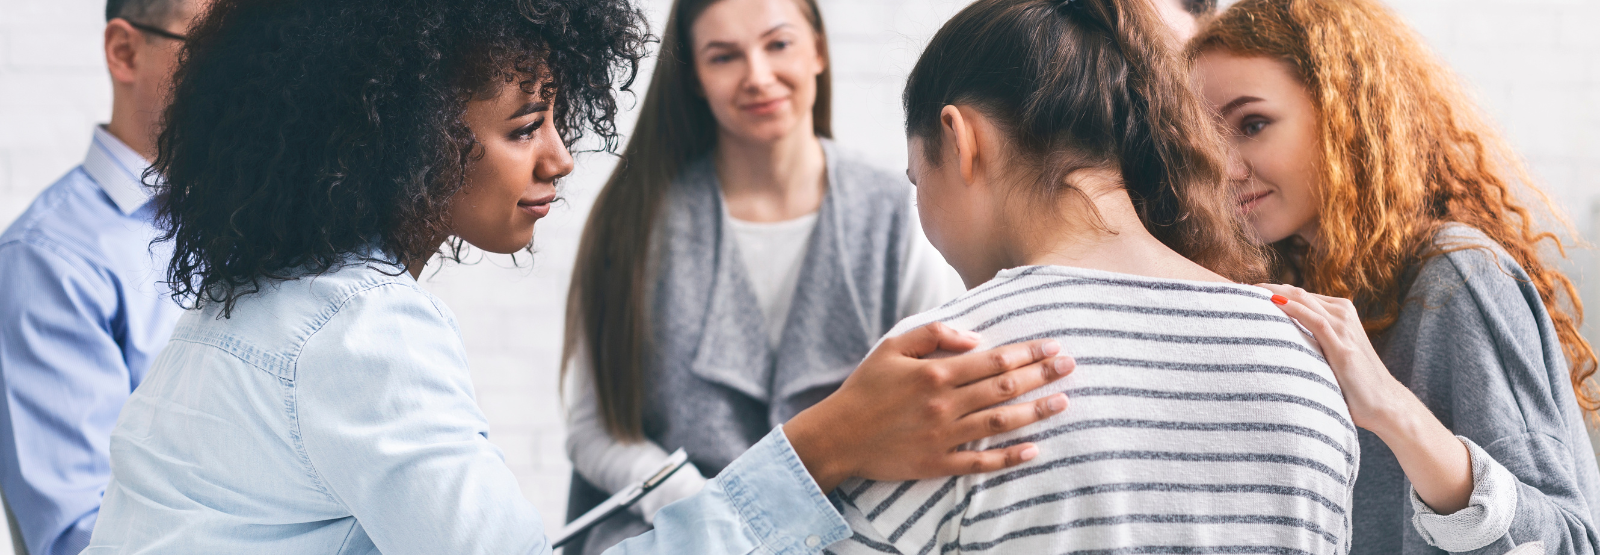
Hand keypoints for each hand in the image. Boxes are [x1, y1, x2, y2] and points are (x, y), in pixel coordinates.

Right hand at [785, 322, 1072, 492]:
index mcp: (936, 373)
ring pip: (1000, 422)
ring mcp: (943, 436)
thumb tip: (975, 338)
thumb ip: (934, 333)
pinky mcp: (937, 463)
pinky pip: (980, 462)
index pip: (994, 361)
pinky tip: (1033, 450)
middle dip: (1042, 375)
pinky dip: (1008, 457)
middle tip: (1069, 366)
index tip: (1052, 346)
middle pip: (1005, 388)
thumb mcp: (892, 346)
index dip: (1027, 353)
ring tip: (1063, 402)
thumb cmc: (866, 387)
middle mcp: (944, 404)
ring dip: (1035, 412)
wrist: (838, 436)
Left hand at [1256, 284, 1416, 432]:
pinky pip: (1314, 320)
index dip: (1272, 291)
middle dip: (1267, 288)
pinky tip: (1272, 302)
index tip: (1245, 293)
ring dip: (1274, 293)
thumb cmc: (1354, 384)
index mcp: (1340, 313)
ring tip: (1247, 291)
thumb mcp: (1330, 355)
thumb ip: (1311, 342)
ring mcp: (1344, 328)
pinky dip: (1292, 308)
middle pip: (1298, 293)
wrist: (1385, 404)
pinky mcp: (1342, 346)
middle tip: (1238, 289)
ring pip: (1304, 301)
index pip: (1299, 295)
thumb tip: (1279, 342)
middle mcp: (1343, 314)